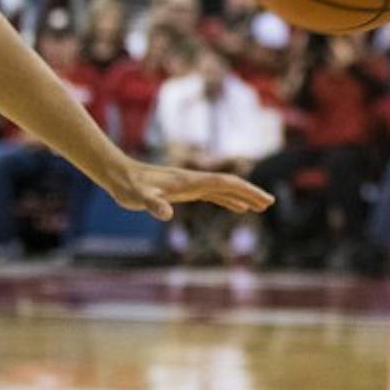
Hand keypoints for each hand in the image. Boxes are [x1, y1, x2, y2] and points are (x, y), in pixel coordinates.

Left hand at [104, 159, 273, 220]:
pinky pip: (214, 195)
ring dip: (242, 197)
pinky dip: (229, 200)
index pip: (227, 184)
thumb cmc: (129, 186)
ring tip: (259, 207)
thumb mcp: (139, 197)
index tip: (264, 200)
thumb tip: (165, 214)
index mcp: (192, 181)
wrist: (119, 174)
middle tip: (270, 203)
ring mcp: (192, 185)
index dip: (246, 191)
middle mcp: (196, 181)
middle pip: (231, 185)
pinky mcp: (185, 191)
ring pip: (224, 190)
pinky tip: (236, 207)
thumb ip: (153, 203)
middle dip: (251, 193)